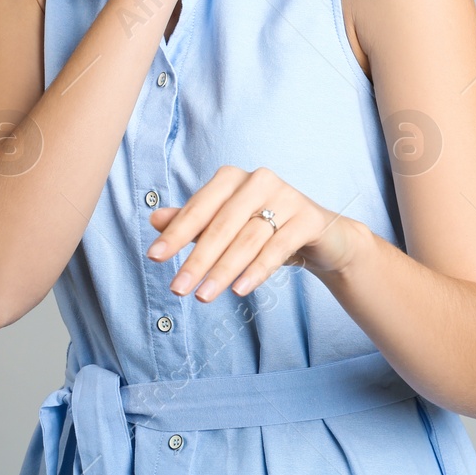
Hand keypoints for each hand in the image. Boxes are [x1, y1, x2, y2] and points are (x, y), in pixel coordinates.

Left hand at [145, 165, 365, 301]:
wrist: (321, 237)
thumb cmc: (264, 229)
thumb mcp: (226, 226)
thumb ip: (193, 222)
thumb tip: (154, 220)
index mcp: (233, 178)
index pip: (199, 207)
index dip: (175, 232)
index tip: (154, 257)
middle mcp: (259, 180)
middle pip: (222, 224)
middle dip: (197, 259)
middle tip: (178, 289)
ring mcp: (287, 196)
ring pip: (247, 238)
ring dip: (223, 270)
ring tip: (203, 296)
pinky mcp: (308, 218)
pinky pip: (278, 247)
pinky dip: (257, 270)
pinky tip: (239, 290)